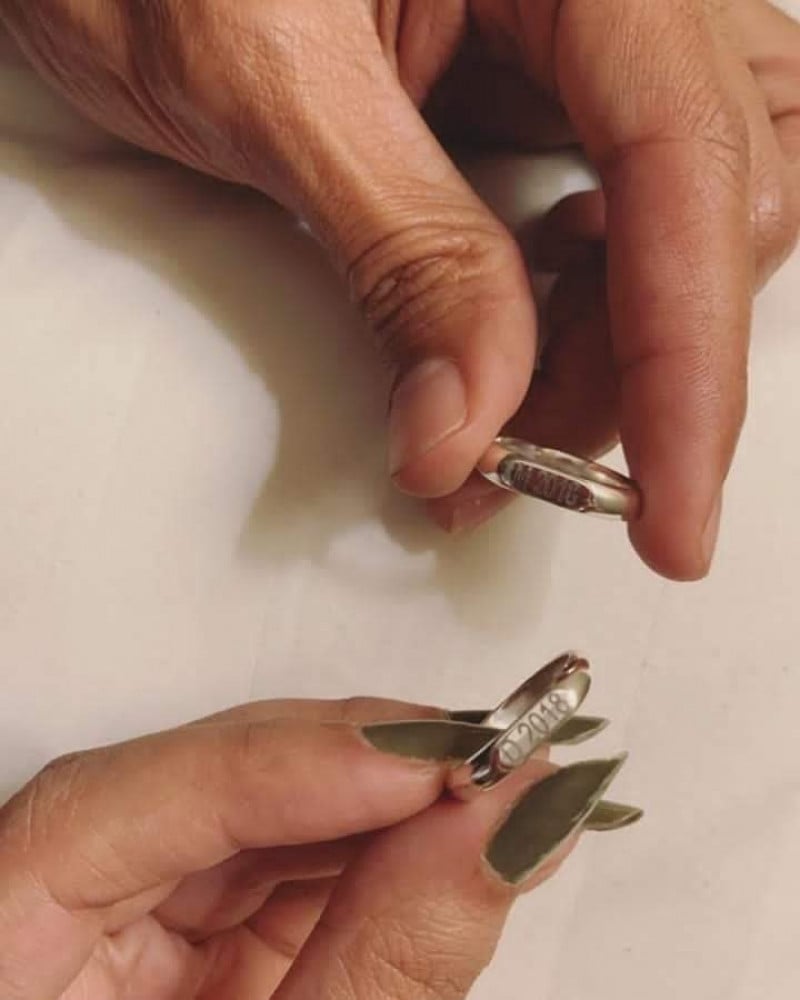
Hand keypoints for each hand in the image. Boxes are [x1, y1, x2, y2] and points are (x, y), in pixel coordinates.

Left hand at [0, 697, 630, 999]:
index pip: (102, 809)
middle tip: (490, 763)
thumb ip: (379, 977)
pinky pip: (283, 869)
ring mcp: (123, 926)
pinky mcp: (193, 942)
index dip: (277, 764)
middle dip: (360, 766)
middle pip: (197, 789)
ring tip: (497, 794)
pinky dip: (374, 850)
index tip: (422, 764)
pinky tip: (448, 837)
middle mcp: (44, 919)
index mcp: (0, 954)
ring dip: (385, 798)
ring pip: (255, 812)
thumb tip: (488, 838)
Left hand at [2, 0, 796, 578]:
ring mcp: (578, 48)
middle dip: (638, 371)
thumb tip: (471, 420)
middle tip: (528, 471)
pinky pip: (615, 225)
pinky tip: (510, 350)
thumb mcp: (269, 87)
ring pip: (682, 226)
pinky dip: (578, 317)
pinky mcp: (534, 100)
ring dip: (611, 356)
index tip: (666, 507)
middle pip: (713, 209)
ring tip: (505, 434)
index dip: (686, 359)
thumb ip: (402, 251)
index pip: (687, 164)